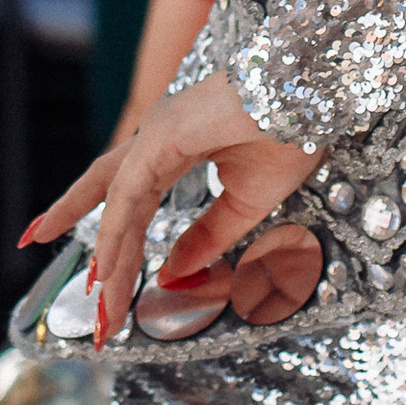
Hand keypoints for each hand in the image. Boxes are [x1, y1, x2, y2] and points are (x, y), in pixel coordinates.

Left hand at [20, 74, 317, 341]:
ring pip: (116, 203)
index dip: (118, 241)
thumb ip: (206, 237)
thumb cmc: (291, 133)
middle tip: (94, 305)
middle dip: (102, 253)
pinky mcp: (160, 136)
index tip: (105, 284)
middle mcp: (156, 137)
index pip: (130, 200)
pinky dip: (115, 232)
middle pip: (110, 200)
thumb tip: (171, 273)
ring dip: (109, 258)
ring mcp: (154, 133)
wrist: (311, 98)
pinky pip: (127, 193)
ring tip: (101, 305)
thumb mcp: (246, 202)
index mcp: (174, 145)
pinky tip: (107, 267)